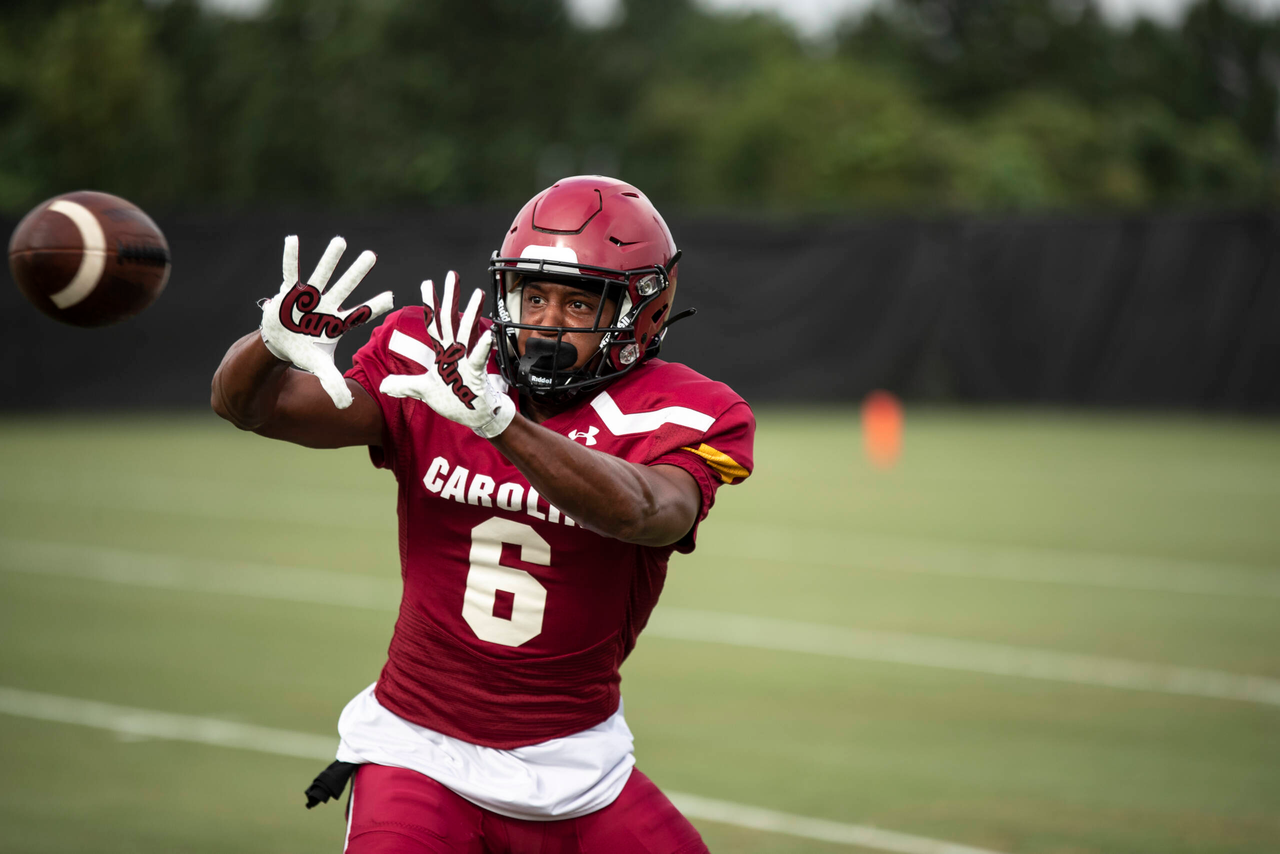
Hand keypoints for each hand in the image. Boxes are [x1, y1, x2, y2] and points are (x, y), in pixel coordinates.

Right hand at [260, 235, 393, 408]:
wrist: (280, 343)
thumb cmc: (305, 350)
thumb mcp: (321, 367)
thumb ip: (334, 384)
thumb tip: (347, 408)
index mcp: (337, 322)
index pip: (361, 313)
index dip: (376, 306)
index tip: (393, 297)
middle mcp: (326, 305)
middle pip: (345, 287)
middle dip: (357, 272)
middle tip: (372, 255)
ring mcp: (308, 297)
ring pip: (321, 274)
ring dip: (329, 259)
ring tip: (341, 241)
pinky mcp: (288, 292)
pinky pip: (290, 271)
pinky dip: (291, 257)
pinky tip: (292, 239)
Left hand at [379, 271, 515, 438]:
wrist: (475, 416)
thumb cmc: (454, 401)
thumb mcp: (424, 391)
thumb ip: (405, 385)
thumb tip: (383, 386)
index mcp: (443, 353)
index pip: (434, 324)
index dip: (430, 304)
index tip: (428, 284)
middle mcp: (455, 352)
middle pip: (450, 320)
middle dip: (451, 297)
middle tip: (452, 276)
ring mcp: (466, 362)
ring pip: (466, 333)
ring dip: (471, 314)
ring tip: (477, 294)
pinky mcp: (476, 375)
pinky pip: (478, 359)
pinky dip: (482, 347)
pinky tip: (487, 335)